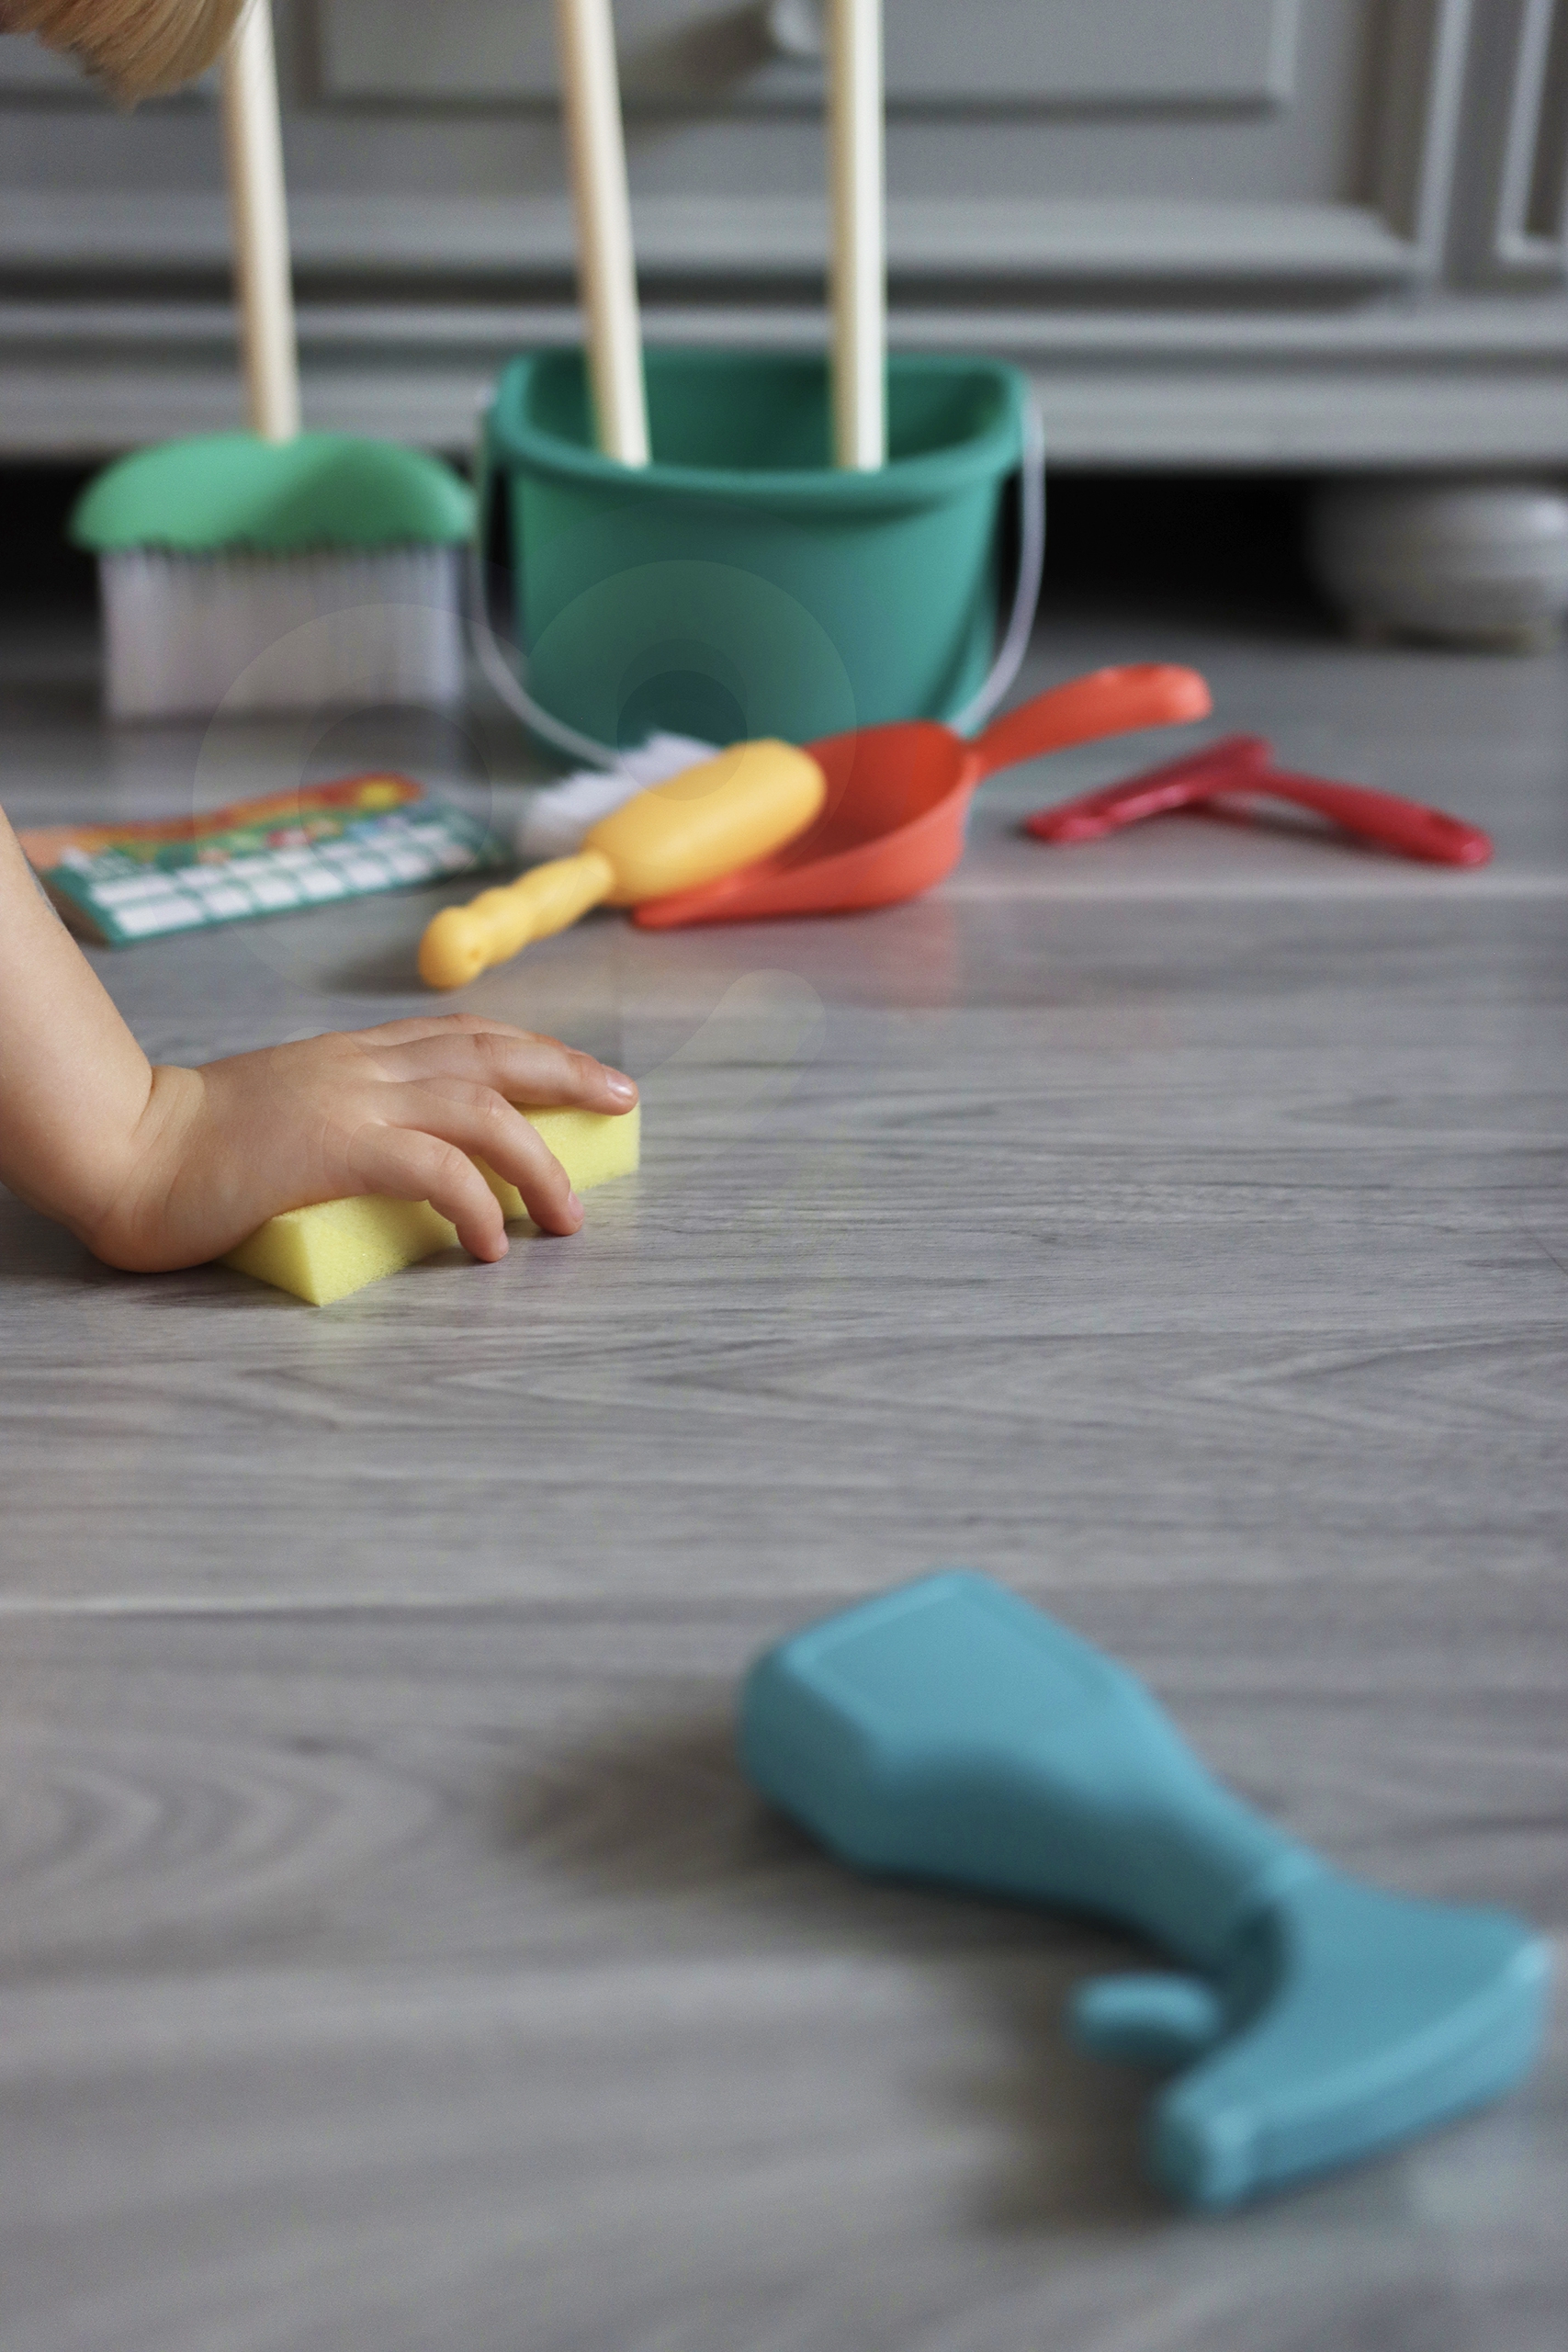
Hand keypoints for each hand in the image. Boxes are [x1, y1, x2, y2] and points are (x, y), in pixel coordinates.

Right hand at [85, 1014, 638, 1273]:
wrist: (125, 1149)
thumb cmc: (195, 1150)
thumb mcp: (287, 1115)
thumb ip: (346, 1119)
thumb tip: (405, 1160)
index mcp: (353, 1055)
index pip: (464, 1035)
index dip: (532, 1048)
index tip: (580, 1071)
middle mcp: (363, 1065)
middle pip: (493, 1054)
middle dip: (568, 1074)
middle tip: (623, 1099)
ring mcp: (352, 1100)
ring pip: (482, 1111)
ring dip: (539, 1163)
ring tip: (568, 1216)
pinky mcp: (335, 1147)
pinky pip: (435, 1168)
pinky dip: (478, 1203)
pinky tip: (492, 1243)